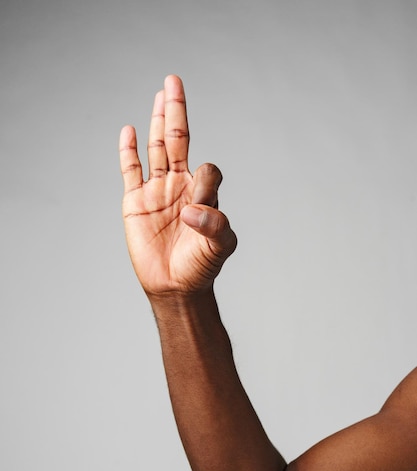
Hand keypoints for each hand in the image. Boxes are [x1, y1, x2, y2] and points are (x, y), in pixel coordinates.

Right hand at [119, 75, 236, 295]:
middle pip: (178, 140)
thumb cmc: (201, 266)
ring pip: (156, 148)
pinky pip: (130, 170)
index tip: (198, 210)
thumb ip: (215, 224)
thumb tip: (190, 208)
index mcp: (203, 193)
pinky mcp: (135, 202)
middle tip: (174, 81)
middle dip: (177, 112)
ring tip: (160, 93)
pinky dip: (128, 151)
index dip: (205, 181)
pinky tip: (128, 130)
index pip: (207, 170)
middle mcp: (180, 186)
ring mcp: (157, 191)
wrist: (175, 286)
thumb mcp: (220, 246)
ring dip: (158, 121)